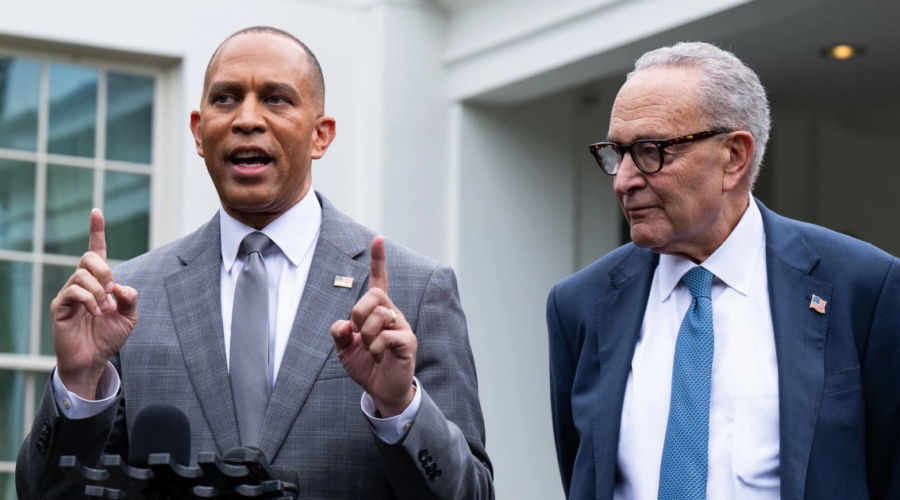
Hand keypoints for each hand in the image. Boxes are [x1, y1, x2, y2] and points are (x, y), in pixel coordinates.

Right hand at [51, 209, 138, 399]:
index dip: (97, 231)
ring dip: (99, 292)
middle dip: (105, 270)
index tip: (97, 212)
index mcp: (100, 281)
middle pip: (89, 257)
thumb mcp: (129, 316)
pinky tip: (95, 312)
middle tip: (112, 291)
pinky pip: (74, 291)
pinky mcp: (60, 306)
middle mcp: (83, 283)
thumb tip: (121, 286)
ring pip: (82, 275)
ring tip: (103, 310)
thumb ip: (131, 298)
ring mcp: (69, 293)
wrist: (93, 359)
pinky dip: (90, 300)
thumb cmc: (108, 336)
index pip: (97, 251)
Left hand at [330, 236, 415, 417]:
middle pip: (374, 295)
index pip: (379, 280)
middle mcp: (392, 313)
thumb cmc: (366, 366)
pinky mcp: (408, 342)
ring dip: (366, 335)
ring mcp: (402, 326)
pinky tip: (379, 356)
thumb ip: (339, 334)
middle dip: (359, 313)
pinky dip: (375, 348)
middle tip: (357, 333)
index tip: (378, 239)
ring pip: (379, 315)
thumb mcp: (344, 350)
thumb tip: (342, 325)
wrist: (382, 390)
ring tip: (370, 349)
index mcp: (377, 311)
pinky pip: (386, 336)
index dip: (378, 260)